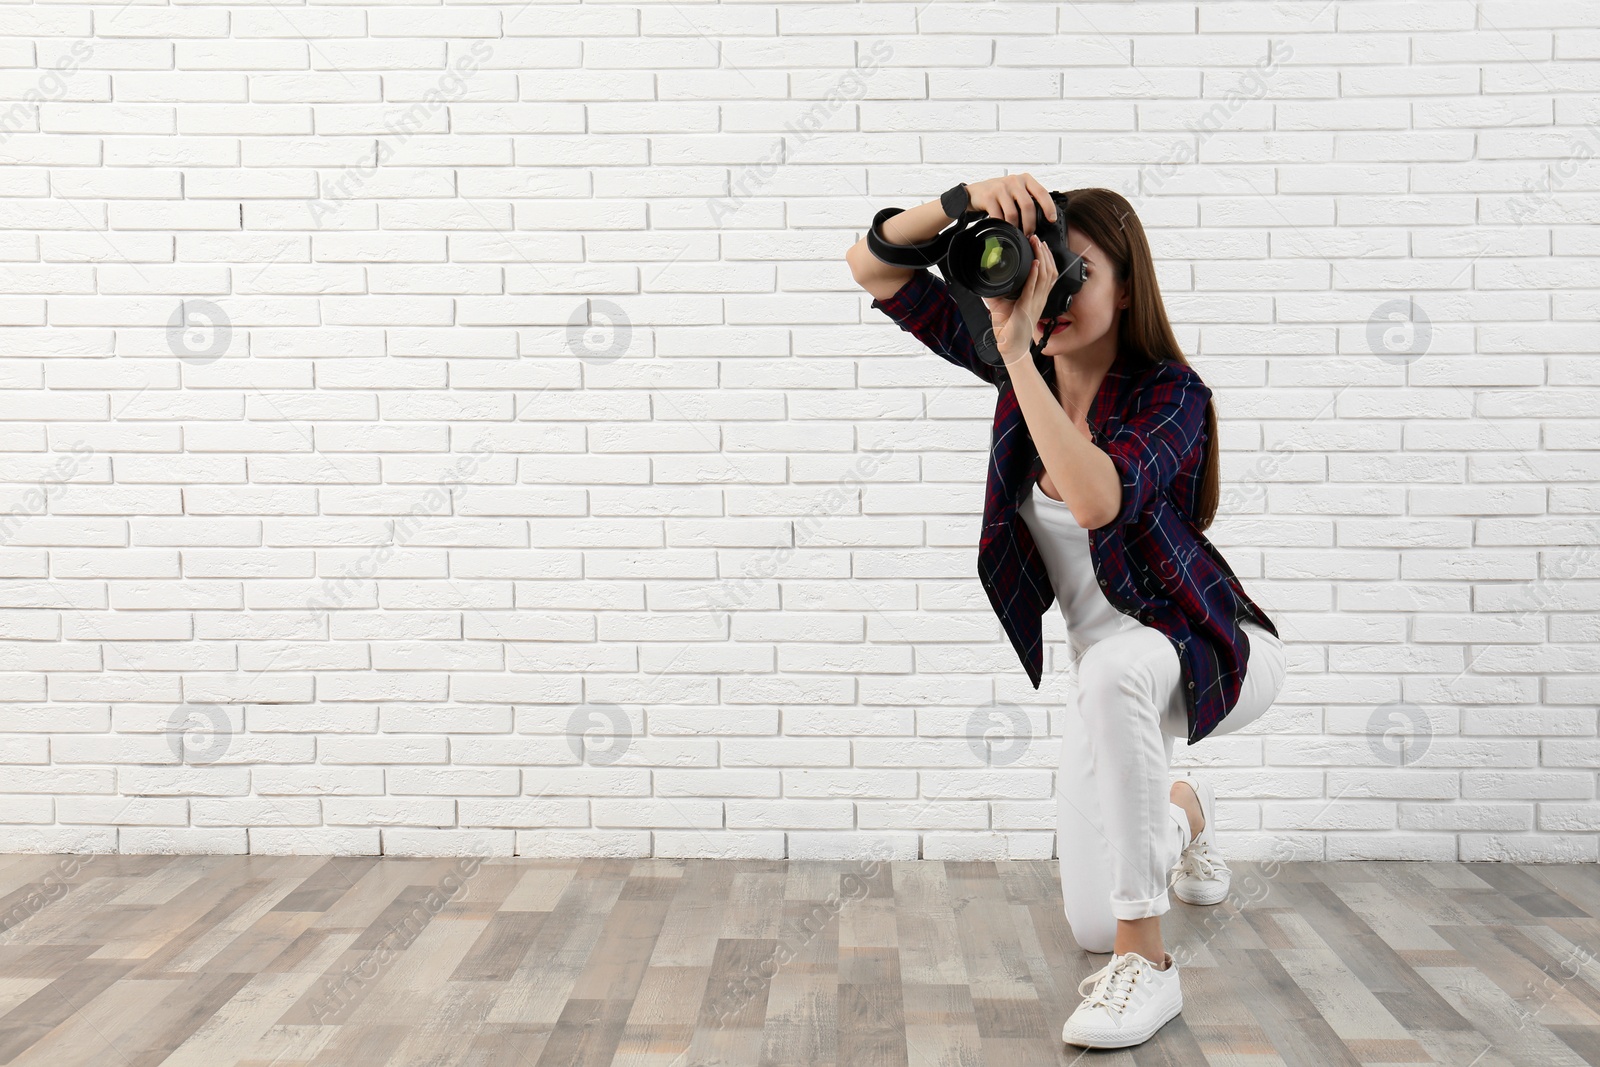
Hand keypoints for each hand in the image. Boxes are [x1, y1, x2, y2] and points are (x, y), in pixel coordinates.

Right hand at [963, 173, 1057, 235]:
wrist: (975, 192)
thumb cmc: (999, 193)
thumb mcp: (1016, 191)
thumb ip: (1028, 199)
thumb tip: (1043, 219)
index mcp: (1025, 179)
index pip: (1042, 192)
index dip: (1049, 207)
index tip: (1051, 219)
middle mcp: (1014, 181)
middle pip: (1028, 205)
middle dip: (1030, 224)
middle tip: (1030, 234)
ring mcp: (1001, 188)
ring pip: (1013, 213)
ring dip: (1016, 227)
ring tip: (1017, 234)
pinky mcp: (989, 197)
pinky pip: (999, 216)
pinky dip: (1003, 226)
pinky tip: (1005, 229)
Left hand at [983, 232, 1058, 367]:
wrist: (1010, 347)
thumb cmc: (1009, 330)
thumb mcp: (1002, 306)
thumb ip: (997, 292)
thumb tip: (985, 281)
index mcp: (1038, 297)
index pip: (1049, 274)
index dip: (1047, 258)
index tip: (1040, 245)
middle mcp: (1040, 299)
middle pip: (1050, 271)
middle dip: (1045, 252)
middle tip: (1038, 239)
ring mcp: (1036, 303)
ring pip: (1046, 276)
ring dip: (1042, 258)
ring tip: (1037, 245)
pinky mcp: (1027, 308)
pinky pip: (1034, 288)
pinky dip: (1035, 275)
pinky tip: (1034, 264)